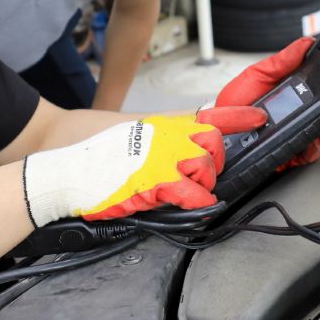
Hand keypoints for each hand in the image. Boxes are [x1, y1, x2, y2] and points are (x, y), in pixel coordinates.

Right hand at [22, 106, 264, 224]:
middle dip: (215, 160)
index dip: (236, 115)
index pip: (206, 113)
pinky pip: (192, 194)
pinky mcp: (152, 183)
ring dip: (205, 183)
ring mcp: (160, 158)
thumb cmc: (87, 150)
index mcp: (158, 124)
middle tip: (202, 174)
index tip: (259, 117)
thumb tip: (182, 130)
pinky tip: (198, 205)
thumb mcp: (128, 130)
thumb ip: (158, 131)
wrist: (61, 168)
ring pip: (207, 167)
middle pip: (214, 142)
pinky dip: (200, 201)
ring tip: (190, 191)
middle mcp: (164, 136)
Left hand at [213, 37, 319, 168]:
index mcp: (296, 92)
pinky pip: (307, 155)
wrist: (216, 131)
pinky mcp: (288, 154)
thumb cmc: (234, 102)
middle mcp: (300, 114)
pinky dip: (308, 152)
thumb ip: (282, 61)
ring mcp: (295, 134)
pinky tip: (303, 147)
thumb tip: (306, 43)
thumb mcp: (258, 75)